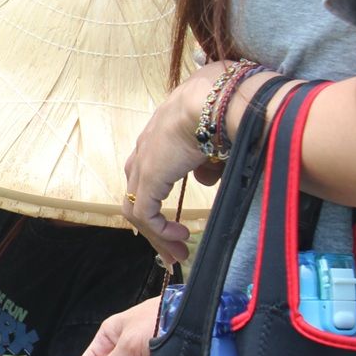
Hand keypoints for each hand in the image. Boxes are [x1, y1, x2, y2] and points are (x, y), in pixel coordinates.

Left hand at [124, 63, 229, 264]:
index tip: (174, 226)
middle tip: (173, 251)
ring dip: (157, 235)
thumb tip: (204, 179)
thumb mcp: (214, 144)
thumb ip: (206, 164)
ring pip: (138, 209)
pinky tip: (179, 236)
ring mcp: (142, 166)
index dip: (157, 204)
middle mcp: (143, 153)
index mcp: (156, 142)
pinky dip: (159, 229)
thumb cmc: (218, 114)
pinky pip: (145, 212)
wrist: (210, 102)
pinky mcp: (148, 178)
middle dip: (155, 228)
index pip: (146, 179)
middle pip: (137, 197)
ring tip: (178, 254)